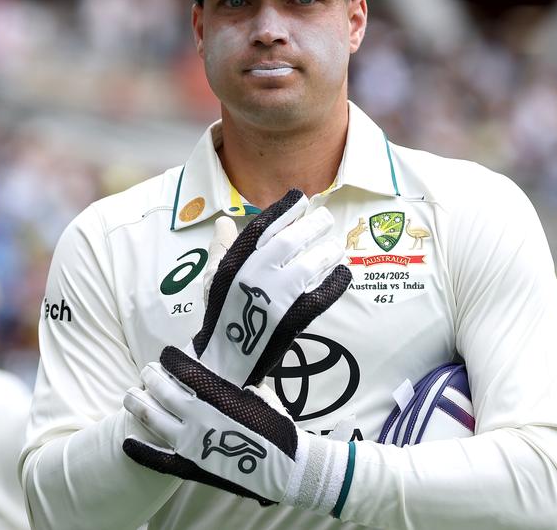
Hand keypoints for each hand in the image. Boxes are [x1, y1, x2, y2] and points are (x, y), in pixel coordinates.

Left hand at [123, 346, 353, 514]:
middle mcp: (198, 416)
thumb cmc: (275, 426)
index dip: (172, 359)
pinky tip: (127, 442)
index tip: (166, 353)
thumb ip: (234, 381)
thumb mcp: (258, 393)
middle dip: (152, 377)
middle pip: (163, 390)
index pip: (184, 370)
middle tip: (148, 371)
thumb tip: (221, 368)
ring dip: (138, 403)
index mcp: (217, 395)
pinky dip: (140, 450)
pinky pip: (158, 460)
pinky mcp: (190, 466)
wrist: (284, 467)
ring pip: (152, 419)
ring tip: (130, 395)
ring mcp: (190, 443)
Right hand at [189, 189, 351, 387]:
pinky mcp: (292, 319)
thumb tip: (225, 221)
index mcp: (235, 262)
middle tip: (326, 219)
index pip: (263, 226)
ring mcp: (275, 297)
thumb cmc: (220, 312)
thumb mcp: (214, 277)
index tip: (300, 200)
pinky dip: (335, 283)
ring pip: (308, 266)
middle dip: (312, 226)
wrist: (226, 356)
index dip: (283, 210)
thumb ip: (222, 247)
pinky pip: (321, 296)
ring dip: (327, 253)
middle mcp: (255, 275)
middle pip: (290, 242)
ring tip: (337, 247)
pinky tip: (343, 274)